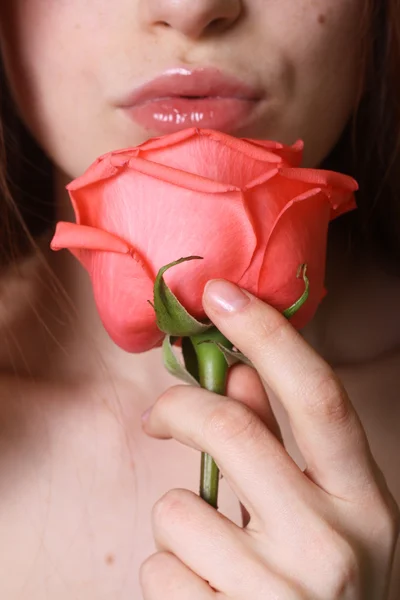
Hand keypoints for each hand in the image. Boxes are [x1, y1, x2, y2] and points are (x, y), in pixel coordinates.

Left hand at [140, 280, 399, 598]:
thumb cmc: (324, 587)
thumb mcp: (323, 514)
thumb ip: (279, 442)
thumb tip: (235, 376)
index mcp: (366, 502)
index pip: (318, 396)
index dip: (269, 334)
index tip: (220, 291)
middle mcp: (335, 544)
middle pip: (232, 429)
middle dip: (179, 408)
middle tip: (160, 414)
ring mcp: (286, 597)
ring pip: (179, 510)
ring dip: (180, 524)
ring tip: (216, 556)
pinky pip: (160, 570)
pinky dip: (170, 574)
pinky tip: (208, 595)